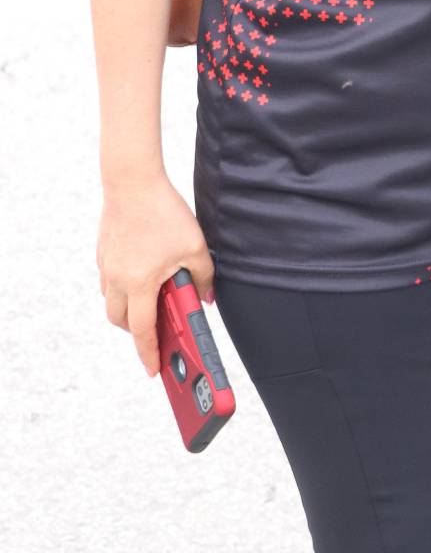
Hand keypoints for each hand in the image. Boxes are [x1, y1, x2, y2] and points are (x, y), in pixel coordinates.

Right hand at [98, 175, 213, 376]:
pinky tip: (139, 277)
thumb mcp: (196, 246)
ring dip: (126, 310)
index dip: (149, 354)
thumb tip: (206, 300)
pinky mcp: (103, 252)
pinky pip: (108, 281)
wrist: (132, 181)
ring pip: (110, 301)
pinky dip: (120, 288)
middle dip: (136, 334)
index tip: (154, 371)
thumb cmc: (165, 213)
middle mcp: (117, 279)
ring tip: (149, 305)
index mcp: (140, 283)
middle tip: (154, 336)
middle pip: (120, 321)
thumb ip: (203, 278)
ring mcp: (107, 266)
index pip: (143, 331)